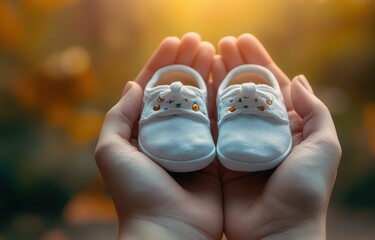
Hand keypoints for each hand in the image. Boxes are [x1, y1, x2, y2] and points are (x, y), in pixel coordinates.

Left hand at [95, 33, 222, 239]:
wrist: (169, 230)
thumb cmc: (136, 193)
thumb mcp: (112, 151)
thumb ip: (118, 117)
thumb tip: (133, 85)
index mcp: (143, 131)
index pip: (152, 88)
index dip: (162, 63)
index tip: (175, 42)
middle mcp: (168, 134)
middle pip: (178, 90)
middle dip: (187, 64)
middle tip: (199, 41)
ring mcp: (193, 142)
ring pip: (200, 101)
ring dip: (206, 75)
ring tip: (214, 52)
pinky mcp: (215, 154)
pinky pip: (219, 122)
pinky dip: (223, 100)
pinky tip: (227, 79)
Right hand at [212, 34, 341, 239]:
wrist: (277, 231)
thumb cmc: (305, 191)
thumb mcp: (324, 148)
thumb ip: (316, 112)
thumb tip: (298, 79)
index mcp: (289, 127)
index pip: (273, 86)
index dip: (259, 62)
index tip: (242, 41)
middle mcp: (264, 133)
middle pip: (248, 91)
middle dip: (235, 66)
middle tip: (220, 44)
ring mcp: (240, 145)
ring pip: (227, 105)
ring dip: (217, 80)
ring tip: (205, 57)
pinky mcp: (220, 160)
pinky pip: (210, 128)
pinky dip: (203, 107)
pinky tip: (195, 87)